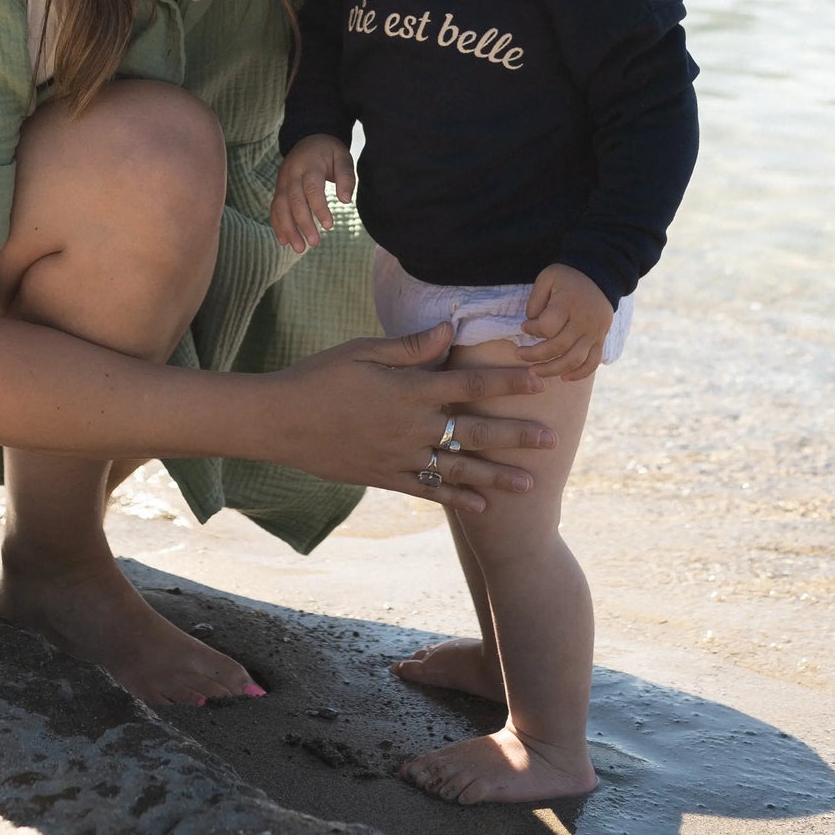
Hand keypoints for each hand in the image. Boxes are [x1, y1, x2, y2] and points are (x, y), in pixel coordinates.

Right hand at [270, 322, 555, 513]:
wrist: (282, 420)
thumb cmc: (321, 376)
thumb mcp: (364, 350)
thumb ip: (411, 345)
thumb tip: (450, 329)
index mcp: (411, 389)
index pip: (470, 384)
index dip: (507, 382)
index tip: (539, 380)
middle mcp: (413, 426)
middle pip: (475, 431)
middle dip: (516, 435)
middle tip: (552, 439)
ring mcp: (401, 456)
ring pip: (459, 468)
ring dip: (497, 475)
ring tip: (531, 483)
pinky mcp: (386, 477)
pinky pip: (429, 490)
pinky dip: (457, 498)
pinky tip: (482, 505)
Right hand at [271, 133, 355, 253]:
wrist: (308, 138)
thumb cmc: (329, 152)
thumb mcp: (343, 157)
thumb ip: (346, 177)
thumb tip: (346, 200)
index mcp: (309, 165)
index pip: (312, 189)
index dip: (319, 208)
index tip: (329, 226)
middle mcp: (292, 174)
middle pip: (294, 201)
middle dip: (303, 224)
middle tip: (314, 243)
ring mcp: (282, 182)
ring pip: (280, 207)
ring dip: (288, 229)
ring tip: (299, 248)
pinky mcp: (278, 189)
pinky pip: (274, 208)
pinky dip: (277, 225)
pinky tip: (284, 241)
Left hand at [514, 265, 614, 380]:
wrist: (599, 276)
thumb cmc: (567, 277)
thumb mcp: (546, 278)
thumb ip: (535, 300)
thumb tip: (530, 325)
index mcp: (568, 304)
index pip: (547, 327)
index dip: (532, 330)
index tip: (524, 327)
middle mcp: (583, 321)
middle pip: (559, 347)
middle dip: (535, 355)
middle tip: (519, 355)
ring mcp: (594, 333)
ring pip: (574, 360)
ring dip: (553, 370)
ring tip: (535, 372)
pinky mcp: (600, 340)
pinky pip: (592, 363)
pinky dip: (579, 374)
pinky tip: (564, 378)